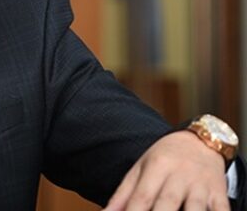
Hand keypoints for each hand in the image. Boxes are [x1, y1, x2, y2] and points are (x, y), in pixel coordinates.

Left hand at [103, 130, 228, 210]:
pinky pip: (222, 210)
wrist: (202, 141)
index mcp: (156, 167)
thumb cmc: (165, 158)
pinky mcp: (220, 193)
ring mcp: (201, 185)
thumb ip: (123, 193)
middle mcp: (179, 175)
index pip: (142, 197)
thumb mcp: (141, 168)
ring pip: (195, 209)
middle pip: (166, 204)